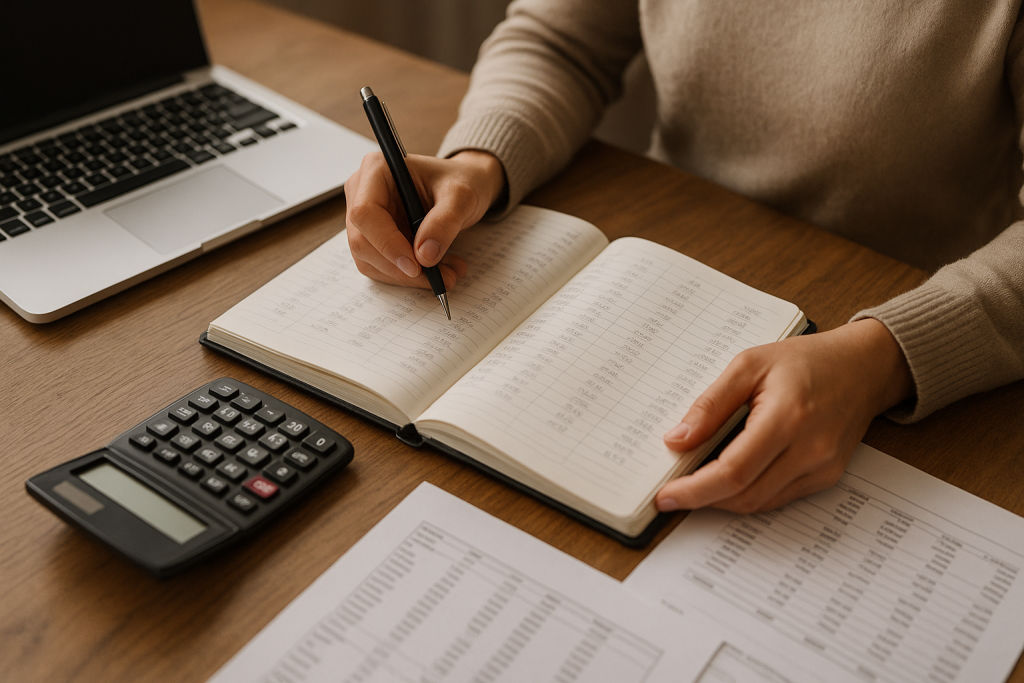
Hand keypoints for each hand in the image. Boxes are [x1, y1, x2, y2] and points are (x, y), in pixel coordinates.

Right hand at [344, 150, 505, 289]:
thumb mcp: (461, 196)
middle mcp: (362, 192)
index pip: (365, 213)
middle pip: (362, 241)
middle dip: (400, 268)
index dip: (386, 243)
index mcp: (377, 169)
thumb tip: (424, 256)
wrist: (462, 189)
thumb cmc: (461, 181)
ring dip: (406, 277)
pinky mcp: (373, 238)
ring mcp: (365, 217)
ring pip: (369, 260)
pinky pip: (379, 266)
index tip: (416, 266)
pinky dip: (407, 276)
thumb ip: (444, 222)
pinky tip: (437, 270)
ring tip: (447, 274)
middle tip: (441, 277)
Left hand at [656, 318, 913, 513]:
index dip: (694, 489)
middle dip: (702, 499)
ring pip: (760, 503)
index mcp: (787, 418)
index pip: (732, 471)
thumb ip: (711, 404)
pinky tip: (728, 480)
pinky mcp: (827, 477)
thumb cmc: (806, 360)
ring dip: (723, 501)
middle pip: (744, 495)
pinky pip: (778, 498)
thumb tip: (677, 440)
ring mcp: (822, 468)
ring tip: (695, 485)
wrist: (863, 367)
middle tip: (671, 493)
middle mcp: (809, 450)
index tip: (665, 496)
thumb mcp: (748, 365)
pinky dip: (748, 495)